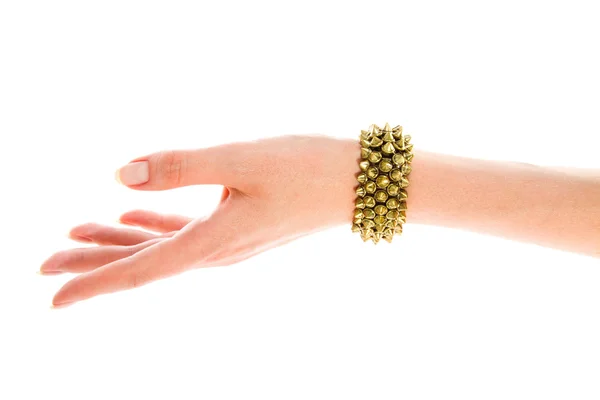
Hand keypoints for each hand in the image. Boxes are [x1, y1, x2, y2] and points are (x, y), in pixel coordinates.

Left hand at [40, 135, 358, 306]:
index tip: (53, 297)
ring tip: (78, 235)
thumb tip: (119, 177)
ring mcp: (230, 243)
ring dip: (117, 244)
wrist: (360, 183)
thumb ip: (179, 168)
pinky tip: (133, 219)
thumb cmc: (307, 167)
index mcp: (214, 241)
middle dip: (92, 262)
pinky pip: (184, 234)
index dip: (93, 281)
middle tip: (46, 265)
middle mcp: (218, 251)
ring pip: (160, 248)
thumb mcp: (240, 160)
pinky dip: (153, 228)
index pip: (140, 269)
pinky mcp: (240, 228)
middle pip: (142, 262)